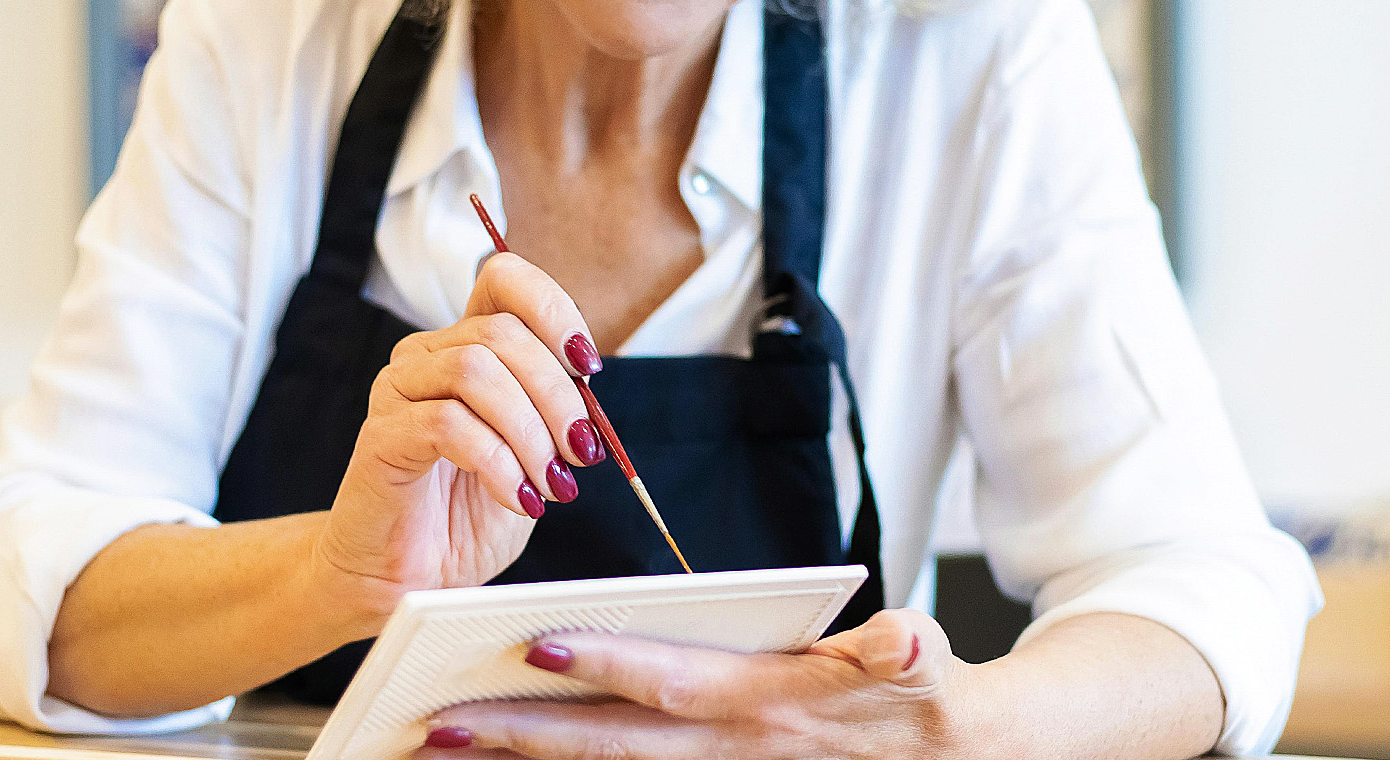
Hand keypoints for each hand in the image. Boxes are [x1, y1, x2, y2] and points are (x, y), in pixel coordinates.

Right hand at [309, 251, 610, 625]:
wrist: (411, 581)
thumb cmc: (468, 516)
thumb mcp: (533, 454)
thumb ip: (555, 411)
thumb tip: (588, 383)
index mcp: (465, 346)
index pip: (503, 280)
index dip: (552, 309)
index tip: (587, 365)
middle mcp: (427, 356)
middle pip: (502, 333)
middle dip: (557, 394)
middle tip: (580, 453)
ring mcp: (398, 391)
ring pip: (475, 371)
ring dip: (530, 430)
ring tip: (551, 483)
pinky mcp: (382, 436)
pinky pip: (447, 425)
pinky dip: (498, 463)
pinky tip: (519, 498)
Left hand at [411, 609, 959, 758]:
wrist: (950, 753)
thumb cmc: (924, 694)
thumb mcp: (927, 666)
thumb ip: (903, 655)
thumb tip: (903, 642)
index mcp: (772, 703)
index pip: (674, 683)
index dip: (609, 665)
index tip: (538, 644)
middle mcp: (732, 746)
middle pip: (611, 743)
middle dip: (524, 735)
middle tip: (439, 721)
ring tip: (439, 746)